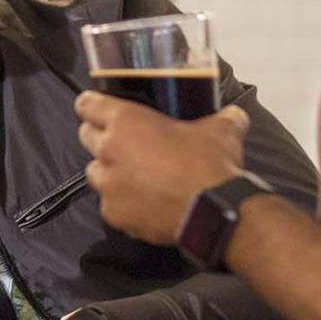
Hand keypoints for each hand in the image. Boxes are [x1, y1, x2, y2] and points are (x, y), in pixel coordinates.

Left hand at [75, 96, 247, 243]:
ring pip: (95, 172)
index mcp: (126, 121)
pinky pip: (109, 204)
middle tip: (124, 143)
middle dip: (100, 136)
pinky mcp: (113, 214)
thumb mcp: (222, 129)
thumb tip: (234, 115)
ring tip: (133, 176)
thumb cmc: (210, 164)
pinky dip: (122, 203)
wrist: (214, 212)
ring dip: (109, 171)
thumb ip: (224, 116)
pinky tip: (143, 203)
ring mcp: (108, 185)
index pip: (87, 104)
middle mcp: (109, 150)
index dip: (91, 105)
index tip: (96, 108)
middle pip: (86, 136)